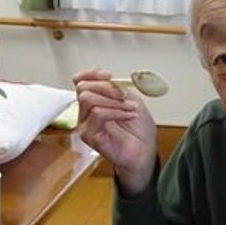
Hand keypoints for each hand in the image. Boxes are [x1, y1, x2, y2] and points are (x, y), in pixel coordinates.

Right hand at [73, 67, 157, 194]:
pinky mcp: (89, 135)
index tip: (108, 75)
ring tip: (130, 109)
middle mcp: (86, 111)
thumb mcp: (131, 100)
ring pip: (88, 99)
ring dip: (113, 101)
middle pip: (83, 87)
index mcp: (95, 100)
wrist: (145, 150)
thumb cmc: (139, 129)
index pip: (81, 80)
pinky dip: (116, 112)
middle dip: (106, 88)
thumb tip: (108, 77)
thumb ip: (117, 88)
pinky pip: (97, 114)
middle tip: (124, 96)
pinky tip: (128, 116)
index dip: (92, 74)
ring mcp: (85, 124)